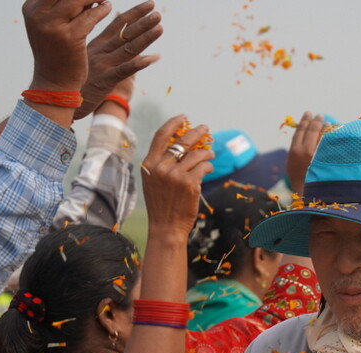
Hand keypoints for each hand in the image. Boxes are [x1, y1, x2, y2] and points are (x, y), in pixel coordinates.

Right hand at [22, 0, 111, 92]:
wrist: (54, 82)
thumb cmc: (56, 52)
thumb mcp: (54, 25)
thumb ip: (64, 7)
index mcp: (31, 8)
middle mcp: (38, 15)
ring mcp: (53, 26)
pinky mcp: (70, 37)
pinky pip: (90, 16)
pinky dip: (101, 10)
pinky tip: (107, 7)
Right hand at [76, 0, 162, 118]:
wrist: (56, 99)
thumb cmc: (74, 82)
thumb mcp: (86, 61)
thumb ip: (101, 51)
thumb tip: (115, 42)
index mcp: (97, 45)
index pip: (117, 25)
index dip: (133, 14)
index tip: (148, 5)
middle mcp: (101, 52)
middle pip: (125, 33)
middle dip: (142, 20)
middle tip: (157, 10)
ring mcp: (103, 65)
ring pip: (128, 48)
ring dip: (145, 37)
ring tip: (159, 26)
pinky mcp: (105, 81)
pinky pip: (125, 70)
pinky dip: (140, 63)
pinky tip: (154, 57)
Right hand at [140, 115, 213, 237]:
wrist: (166, 227)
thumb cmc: (161, 204)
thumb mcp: (153, 181)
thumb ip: (161, 162)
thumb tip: (180, 143)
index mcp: (149, 164)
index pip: (161, 135)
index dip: (174, 123)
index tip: (184, 118)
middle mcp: (161, 167)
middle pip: (183, 141)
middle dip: (197, 132)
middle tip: (206, 128)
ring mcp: (176, 175)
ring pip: (197, 154)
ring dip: (207, 153)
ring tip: (211, 155)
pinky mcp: (190, 184)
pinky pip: (203, 168)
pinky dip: (208, 166)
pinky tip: (209, 168)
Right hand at [286, 112, 327, 194]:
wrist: (307, 193)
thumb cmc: (299, 179)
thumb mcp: (291, 164)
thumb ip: (296, 150)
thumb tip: (304, 136)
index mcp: (294, 151)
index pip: (300, 131)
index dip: (304, 120)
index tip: (308, 113)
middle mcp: (305, 150)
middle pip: (311, 130)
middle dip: (316, 120)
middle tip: (319, 115)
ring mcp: (317, 154)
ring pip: (322, 135)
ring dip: (325, 126)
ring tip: (327, 122)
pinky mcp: (326, 158)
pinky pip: (330, 143)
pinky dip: (331, 135)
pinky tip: (333, 132)